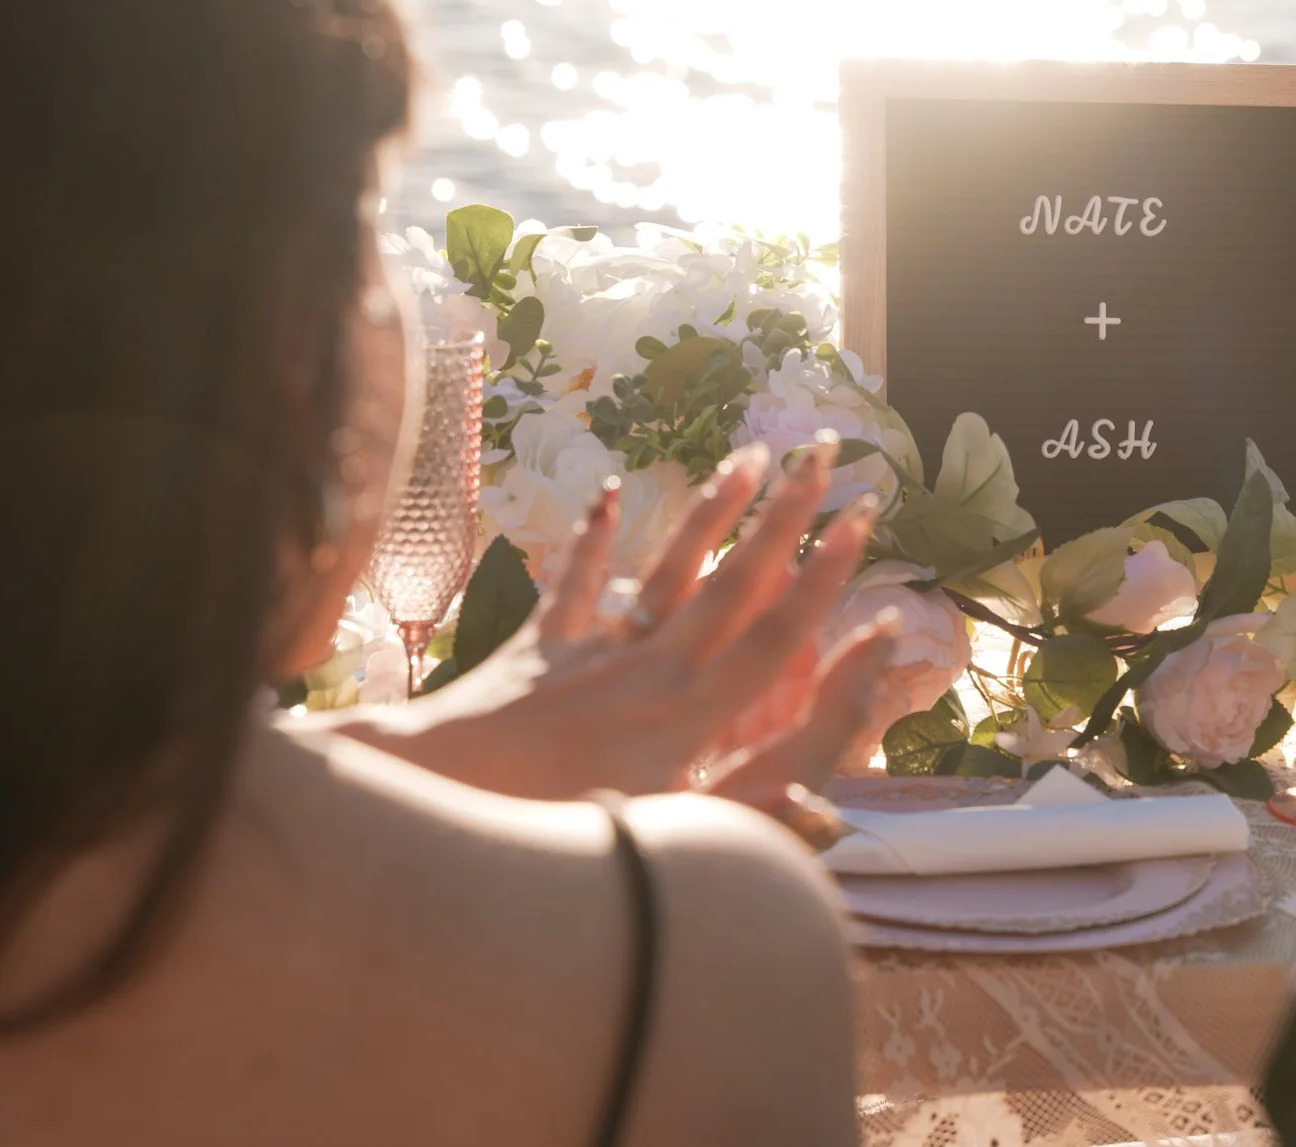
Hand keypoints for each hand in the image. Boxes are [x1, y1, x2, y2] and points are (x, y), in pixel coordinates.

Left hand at [329, 440, 898, 840]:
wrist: (434, 800)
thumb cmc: (547, 835)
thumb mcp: (658, 842)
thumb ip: (745, 824)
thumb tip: (827, 814)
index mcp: (688, 716)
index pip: (772, 634)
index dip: (823, 577)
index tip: (860, 522)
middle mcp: (652, 671)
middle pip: (733, 582)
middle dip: (786, 516)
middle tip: (825, 453)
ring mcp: (595, 655)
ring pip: (667, 570)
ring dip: (710, 511)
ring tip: (748, 453)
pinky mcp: (539, 654)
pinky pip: (572, 588)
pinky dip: (591, 540)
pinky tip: (607, 491)